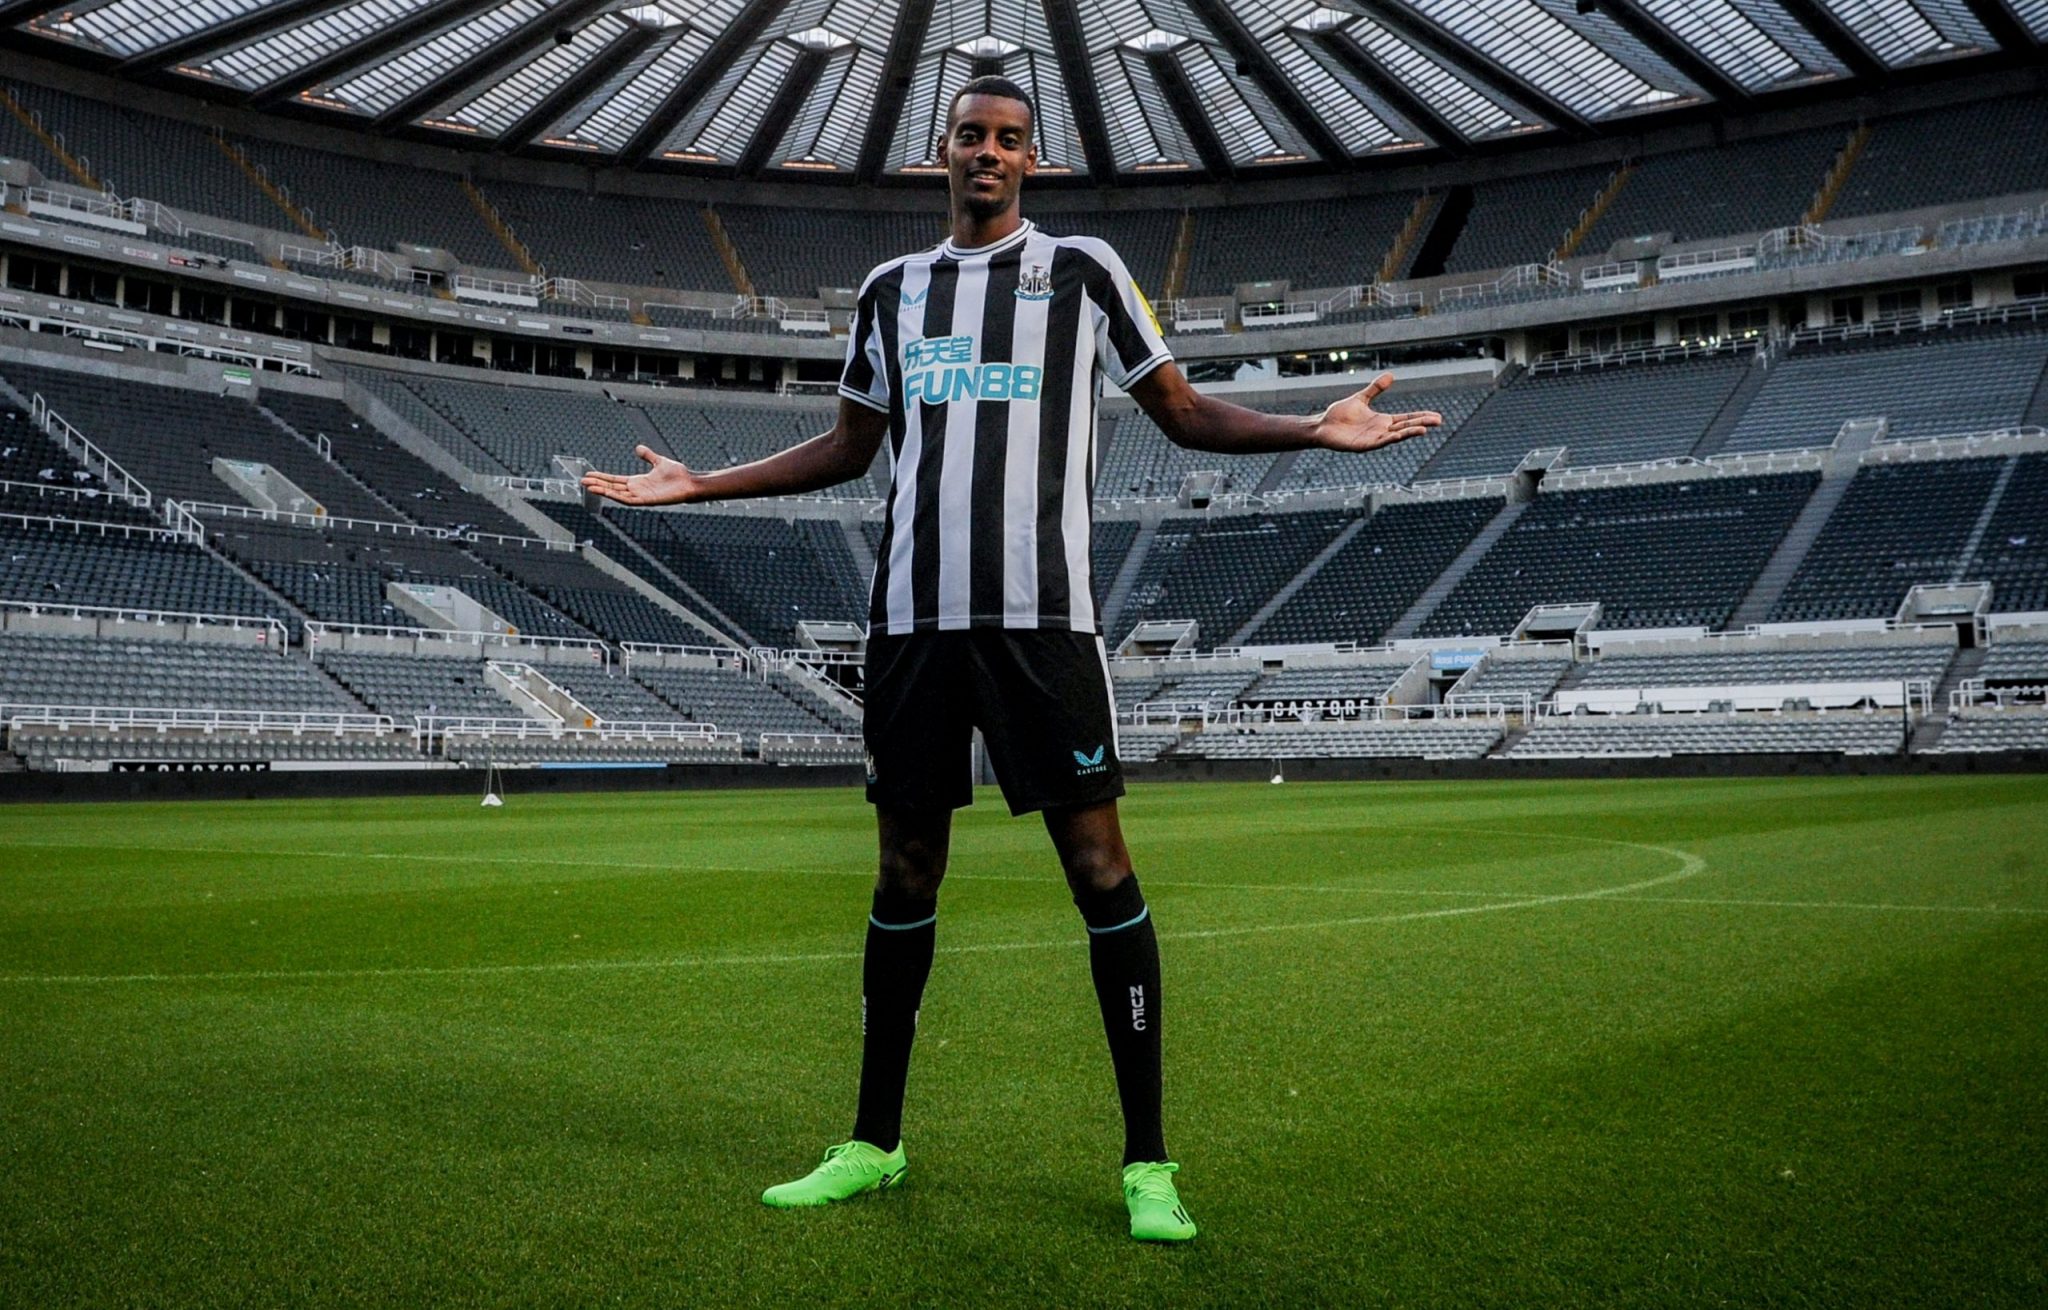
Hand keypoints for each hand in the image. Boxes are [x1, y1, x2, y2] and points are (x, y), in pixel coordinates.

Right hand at [580, 445, 698, 506]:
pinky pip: (629, 500)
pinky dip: (617, 497)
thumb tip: (638, 448)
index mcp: (638, 482)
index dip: (602, 478)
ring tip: (589, 487)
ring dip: (603, 491)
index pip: (615, 480)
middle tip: (582, 481)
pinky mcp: (647, 501)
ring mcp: (641, 496)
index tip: (589, 475)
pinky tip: (607, 493)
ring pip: (617, 495)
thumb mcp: (659, 461)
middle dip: (598, 484)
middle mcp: (637, 490)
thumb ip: (648, 456)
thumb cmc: (678, 475)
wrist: (689, 482)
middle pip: (612, 487)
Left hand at [1312, 373, 1442, 452]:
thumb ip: (1375, 389)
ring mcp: (1372, 439)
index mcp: (1382, 421)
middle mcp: (1380, 431)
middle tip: (1439, 421)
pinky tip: (1399, 436)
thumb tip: (1391, 375)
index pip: (1406, 419)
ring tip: (1424, 429)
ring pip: (1395, 436)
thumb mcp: (1360, 398)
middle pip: (1405, 428)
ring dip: (1409, 433)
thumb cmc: (1339, 414)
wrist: (1322, 426)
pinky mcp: (1362, 446)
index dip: (1421, 417)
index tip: (1437, 416)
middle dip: (1421, 424)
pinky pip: (1378, 443)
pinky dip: (1389, 439)